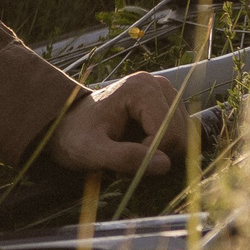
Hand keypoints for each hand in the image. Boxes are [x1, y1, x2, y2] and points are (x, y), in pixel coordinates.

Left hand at [48, 71, 179, 175]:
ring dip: (157, 155)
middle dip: (154, 155)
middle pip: (179, 136)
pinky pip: (179, 139)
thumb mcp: (91, 151)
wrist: (67, 128)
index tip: (120, 162)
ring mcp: (166, 96)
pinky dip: (161, 150)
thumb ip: (124, 157)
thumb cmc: (74, 137)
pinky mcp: (169, 108)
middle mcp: (159, 85)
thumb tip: (165, 164)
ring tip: (127, 153)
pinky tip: (137, 149)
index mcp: (141, 87)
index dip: (149, 155)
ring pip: (182, 140)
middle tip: (123, 161)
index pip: (169, 134)